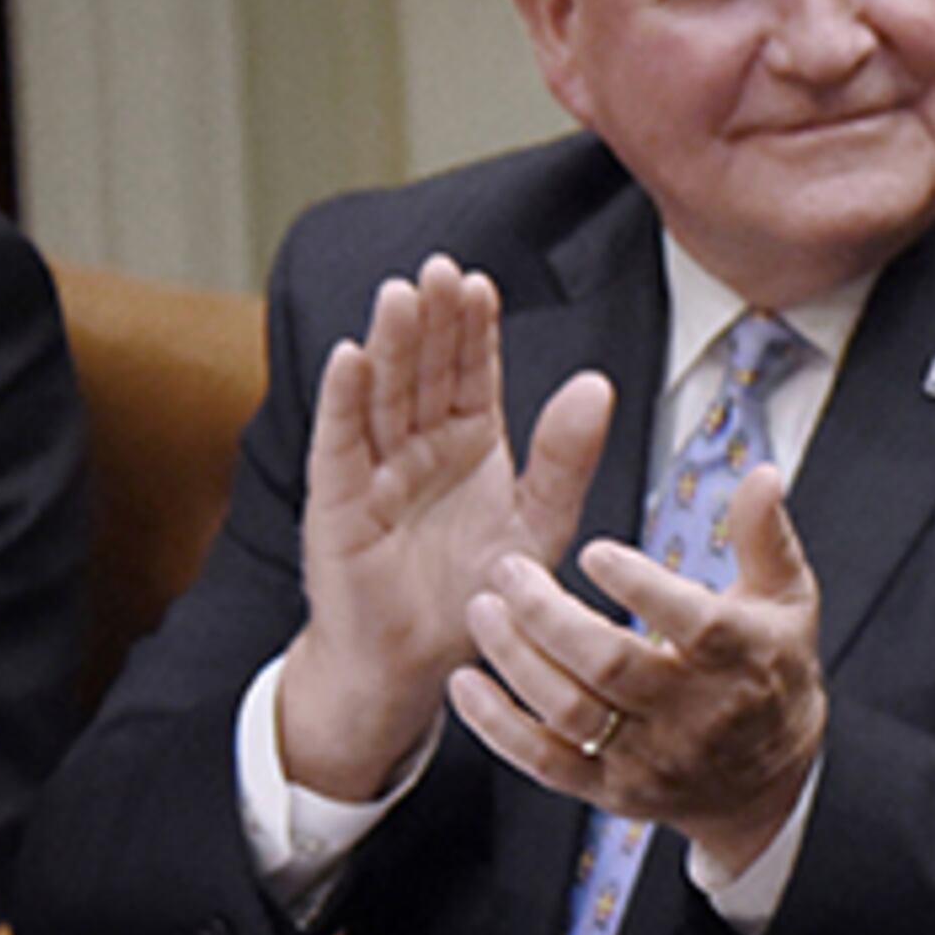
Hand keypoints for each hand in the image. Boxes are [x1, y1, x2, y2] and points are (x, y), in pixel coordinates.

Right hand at [280, 255, 613, 798]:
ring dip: (390, 345)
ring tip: (401, 294)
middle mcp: (418, 447)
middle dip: (432, 321)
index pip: (470, 374)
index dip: (473, 330)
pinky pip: (339, 445)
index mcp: (469, 445)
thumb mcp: (538, 525)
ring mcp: (373, 471)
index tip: (480, 283)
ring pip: (383, 396)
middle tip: (440, 268)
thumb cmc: (476, 597)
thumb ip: (566, 460)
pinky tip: (350, 357)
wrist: (415, 666)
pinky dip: (343, 401)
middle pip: (425, 371)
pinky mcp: (336, 504)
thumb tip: (598, 385)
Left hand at [451, 459, 829, 872]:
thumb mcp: (788, 599)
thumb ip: (765, 534)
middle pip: (610, 664)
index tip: (592, 551)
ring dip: (516, 660)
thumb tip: (761, 474)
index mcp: (739, 657)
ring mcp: (651, 755)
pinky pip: (545, 762)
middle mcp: (693, 711)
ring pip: (570, 711)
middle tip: (508, 569)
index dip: (638, 586)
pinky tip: (467, 684)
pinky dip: (498, 726)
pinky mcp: (613, 789)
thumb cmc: (771, 673)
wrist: (769, 782)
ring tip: (483, 611)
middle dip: (548, 615)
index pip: (690, 623)